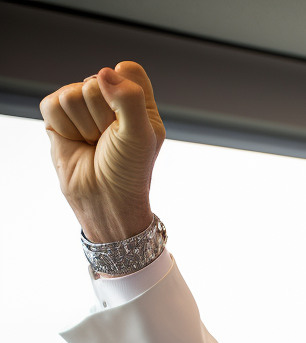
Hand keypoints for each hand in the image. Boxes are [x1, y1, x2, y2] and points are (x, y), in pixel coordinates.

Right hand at [40, 61, 164, 242]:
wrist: (104, 199)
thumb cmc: (128, 170)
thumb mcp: (142, 135)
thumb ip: (130, 98)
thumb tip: (104, 73)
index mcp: (137, 101)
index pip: (127, 69)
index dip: (125, 93)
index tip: (129, 123)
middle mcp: (109, 99)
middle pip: (96, 80)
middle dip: (103, 117)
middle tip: (109, 141)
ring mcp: (82, 106)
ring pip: (72, 92)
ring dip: (84, 125)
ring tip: (94, 144)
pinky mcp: (58, 116)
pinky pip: (52, 104)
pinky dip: (65, 127)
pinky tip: (77, 143)